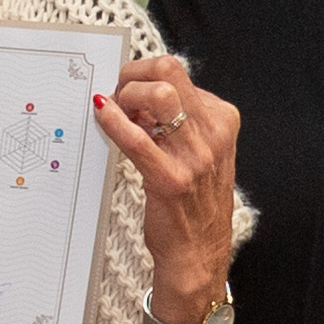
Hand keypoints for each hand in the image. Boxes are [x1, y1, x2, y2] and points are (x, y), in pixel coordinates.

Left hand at [91, 54, 244, 323]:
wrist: (198, 254)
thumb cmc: (192, 201)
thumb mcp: (199, 150)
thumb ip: (179, 120)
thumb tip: (138, 93)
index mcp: (221, 119)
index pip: (176, 70)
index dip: (143, 74)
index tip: (127, 91)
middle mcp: (213, 133)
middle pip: (168, 70)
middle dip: (132, 75)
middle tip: (118, 96)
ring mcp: (196, 156)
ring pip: (156, 95)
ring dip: (124, 97)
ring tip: (115, 112)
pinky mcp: (172, 180)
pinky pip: (137, 139)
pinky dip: (114, 121)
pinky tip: (102, 115)